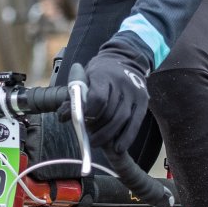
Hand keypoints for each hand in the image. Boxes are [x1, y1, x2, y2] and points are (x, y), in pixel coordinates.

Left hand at [69, 39, 150, 153]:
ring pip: (122, 118)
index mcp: (103, 75)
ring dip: (108, 134)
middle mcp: (121, 83)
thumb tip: (63, 116)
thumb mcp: (85, 77)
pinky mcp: (143, 101)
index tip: (81, 122)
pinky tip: (118, 147)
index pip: (97, 98)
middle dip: (97, 128)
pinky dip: (127, 137)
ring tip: (97, 142)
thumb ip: (75, 96)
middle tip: (88, 138)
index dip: (88, 113)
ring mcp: (134, 92)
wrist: (124, 59)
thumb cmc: (100, 72)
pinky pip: (136, 122)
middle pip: (109, 111)